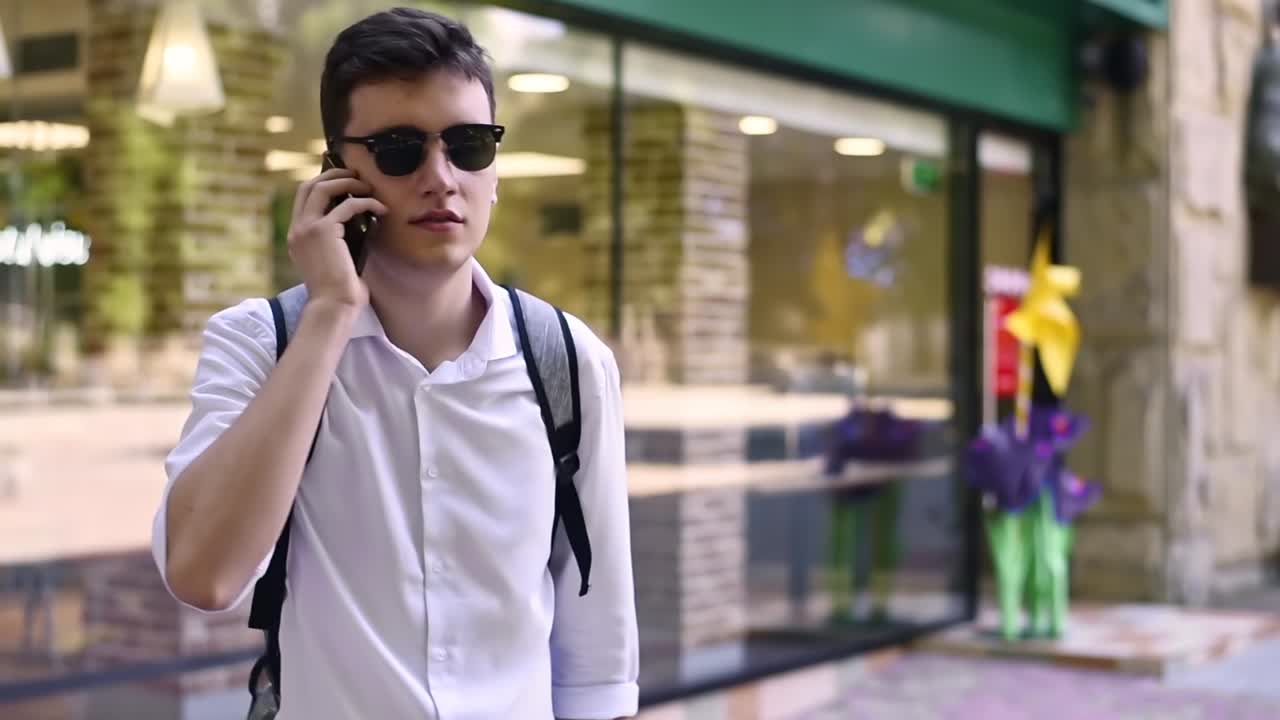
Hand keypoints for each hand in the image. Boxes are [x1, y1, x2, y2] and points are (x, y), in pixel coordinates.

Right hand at [286, 168, 387, 307]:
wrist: (334, 306)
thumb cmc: (340, 290)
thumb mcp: (334, 259)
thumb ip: (337, 239)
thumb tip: (358, 220)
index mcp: (297, 236)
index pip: (304, 198)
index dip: (324, 184)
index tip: (346, 183)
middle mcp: (297, 229)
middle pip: (309, 186)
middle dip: (333, 175)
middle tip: (356, 176)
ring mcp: (307, 229)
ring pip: (323, 188)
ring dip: (348, 183)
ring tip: (368, 187)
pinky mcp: (323, 231)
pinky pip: (347, 205)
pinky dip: (366, 203)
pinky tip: (381, 210)